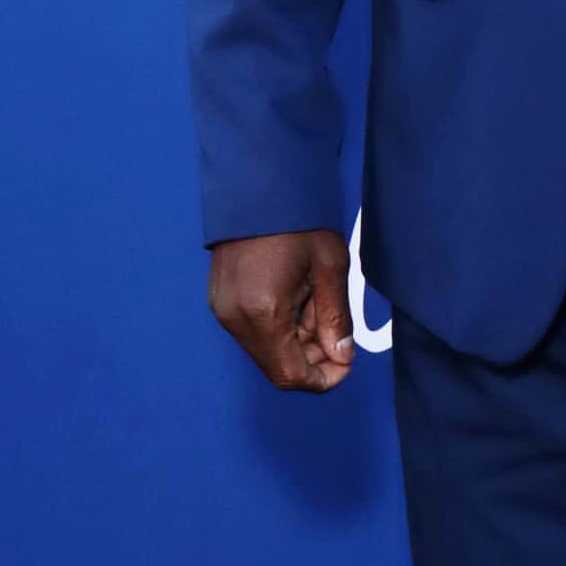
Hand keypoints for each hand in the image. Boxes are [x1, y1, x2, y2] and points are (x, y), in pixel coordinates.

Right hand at [209, 229, 354, 393]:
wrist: (257, 186)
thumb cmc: (299, 222)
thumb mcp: (330, 268)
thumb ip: (335, 318)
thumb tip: (342, 356)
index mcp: (263, 312)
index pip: (291, 375)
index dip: (323, 379)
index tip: (346, 362)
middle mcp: (235, 319)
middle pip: (277, 366)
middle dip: (313, 359)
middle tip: (337, 330)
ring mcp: (222, 310)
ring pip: (266, 351)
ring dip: (297, 342)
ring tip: (316, 304)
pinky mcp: (219, 301)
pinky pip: (253, 332)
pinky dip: (280, 329)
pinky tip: (297, 300)